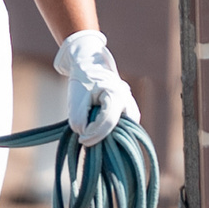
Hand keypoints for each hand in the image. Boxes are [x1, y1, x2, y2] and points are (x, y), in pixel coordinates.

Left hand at [55, 30, 138, 147]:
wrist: (89, 68)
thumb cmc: (82, 84)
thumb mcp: (76, 102)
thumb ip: (80, 123)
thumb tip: (88, 138)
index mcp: (116, 95)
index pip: (108, 123)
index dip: (94, 135)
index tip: (81, 139)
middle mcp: (128, 101)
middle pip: (120, 129)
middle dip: (104, 138)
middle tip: (88, 139)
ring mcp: (132, 107)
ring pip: (124, 131)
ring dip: (109, 136)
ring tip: (94, 135)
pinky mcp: (130, 113)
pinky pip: (124, 129)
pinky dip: (112, 133)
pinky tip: (101, 133)